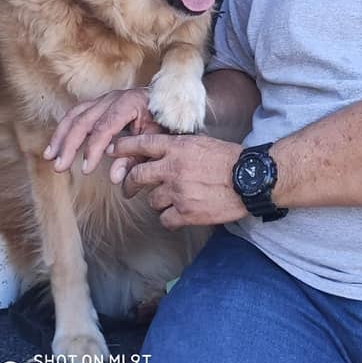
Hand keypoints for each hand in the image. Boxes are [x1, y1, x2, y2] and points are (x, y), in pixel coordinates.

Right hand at [43, 88, 161, 173]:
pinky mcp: (98, 103)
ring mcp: (103, 99)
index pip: (104, 127)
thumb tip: (114, 178)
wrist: (168, 102)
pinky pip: (76, 114)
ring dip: (61, 137)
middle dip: (69, 144)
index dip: (93, 149)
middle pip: (84, 120)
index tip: (86, 169)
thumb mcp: (154, 141)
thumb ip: (135, 159)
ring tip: (51, 157)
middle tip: (60, 167)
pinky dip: (64, 130)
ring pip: (75, 115)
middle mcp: (112, 98)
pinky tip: (56, 146)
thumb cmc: (163, 121)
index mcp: (129, 103)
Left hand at [111, 133, 245, 229]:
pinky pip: (165, 219)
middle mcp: (173, 168)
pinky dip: (170, 218)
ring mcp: (178, 192)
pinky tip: (181, 213)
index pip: (142, 144)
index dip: (124, 147)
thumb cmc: (229, 158)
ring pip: (152, 200)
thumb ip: (178, 148)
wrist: (249, 179)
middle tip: (128, 188)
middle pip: (137, 176)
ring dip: (159, 201)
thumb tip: (160, 153)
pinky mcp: (185, 213)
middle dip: (129, 183)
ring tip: (174, 199)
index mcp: (177, 147)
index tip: (113, 151)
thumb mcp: (201, 143)